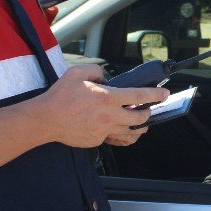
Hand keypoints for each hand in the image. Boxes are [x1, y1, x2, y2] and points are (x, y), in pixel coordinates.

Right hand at [35, 65, 168, 148]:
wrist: (46, 119)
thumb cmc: (60, 95)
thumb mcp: (78, 72)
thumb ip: (96, 70)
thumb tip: (105, 78)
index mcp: (107, 98)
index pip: (139, 96)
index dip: (155, 95)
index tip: (165, 93)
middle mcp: (109, 116)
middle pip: (140, 119)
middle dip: (148, 114)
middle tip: (148, 109)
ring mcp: (104, 130)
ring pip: (130, 132)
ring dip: (139, 128)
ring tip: (141, 124)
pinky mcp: (97, 140)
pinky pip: (113, 138)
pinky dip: (118, 133)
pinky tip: (117, 128)